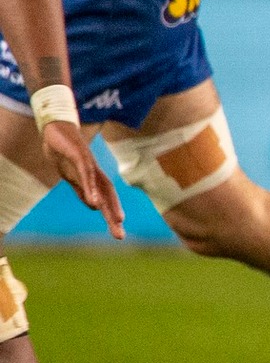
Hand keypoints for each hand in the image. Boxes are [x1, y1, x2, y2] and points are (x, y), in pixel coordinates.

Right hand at [41, 121, 122, 239]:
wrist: (56, 127)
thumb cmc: (65, 152)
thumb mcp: (71, 175)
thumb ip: (82, 189)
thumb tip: (93, 206)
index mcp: (93, 178)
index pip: (106, 198)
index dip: (113, 212)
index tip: (119, 230)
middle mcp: (95, 171)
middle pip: (109, 195)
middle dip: (114, 215)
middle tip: (120, 235)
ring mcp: (89, 163)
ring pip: (102, 186)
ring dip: (108, 205)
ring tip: (116, 221)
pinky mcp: (79, 155)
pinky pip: (86, 174)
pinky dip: (91, 188)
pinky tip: (93, 201)